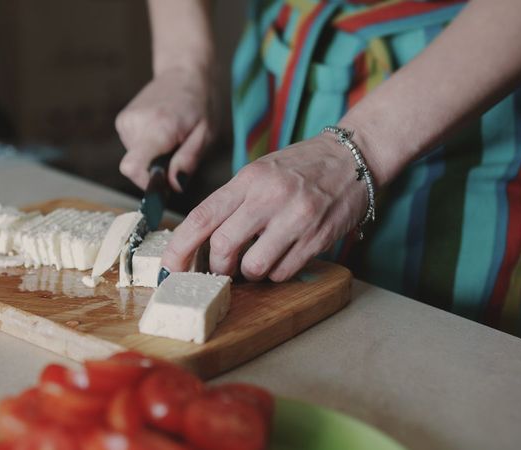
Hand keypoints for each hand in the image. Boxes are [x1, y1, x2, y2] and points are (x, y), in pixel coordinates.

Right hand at [115, 66, 215, 191]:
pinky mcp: (122, 121)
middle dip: (157, 169)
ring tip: (170, 137)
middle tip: (177, 150)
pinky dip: (147, 147)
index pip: (133, 167)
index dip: (147, 183)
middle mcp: (136, 124)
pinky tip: (161, 132)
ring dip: (153, 157)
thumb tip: (173, 186)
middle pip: (137, 168)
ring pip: (135, 159)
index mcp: (159, 127)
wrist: (184, 72)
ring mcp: (125, 121)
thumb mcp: (206, 134)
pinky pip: (133, 148)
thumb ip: (188, 161)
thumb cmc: (200, 102)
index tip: (164, 179)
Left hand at [160, 134, 368, 281]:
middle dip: (217, 266)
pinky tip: (281, 258)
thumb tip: (201, 243)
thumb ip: (231, 203)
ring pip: (253, 266)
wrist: (351, 157)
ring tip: (256, 261)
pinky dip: (276, 273)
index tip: (169, 267)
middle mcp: (269, 197)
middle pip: (223, 246)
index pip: (201, 218)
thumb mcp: (258, 173)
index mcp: (247, 179)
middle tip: (222, 268)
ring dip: (249, 273)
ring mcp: (295, 218)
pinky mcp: (318, 238)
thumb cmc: (299, 168)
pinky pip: (283, 272)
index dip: (179, 248)